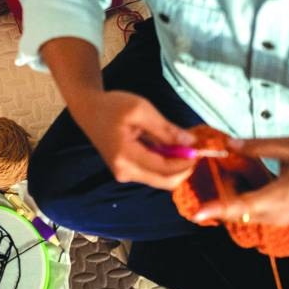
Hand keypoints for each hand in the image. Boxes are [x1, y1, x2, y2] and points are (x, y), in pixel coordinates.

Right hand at [71, 90, 197, 189]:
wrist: (89, 110)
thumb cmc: (113, 106)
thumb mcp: (141, 110)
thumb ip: (166, 129)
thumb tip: (190, 143)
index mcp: (126, 157)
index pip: (165, 170)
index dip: (186, 162)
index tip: (199, 148)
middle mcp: (125, 172)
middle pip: (165, 182)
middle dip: (183, 168)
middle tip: (193, 148)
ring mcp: (125, 174)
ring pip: (161, 179)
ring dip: (175, 165)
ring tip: (178, 143)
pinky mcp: (127, 171)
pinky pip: (153, 173)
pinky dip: (165, 163)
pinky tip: (166, 146)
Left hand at [192, 137, 288, 224]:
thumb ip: (258, 146)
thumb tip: (229, 144)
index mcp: (277, 198)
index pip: (240, 207)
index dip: (217, 209)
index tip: (197, 213)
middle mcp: (275, 215)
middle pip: (237, 211)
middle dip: (221, 193)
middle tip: (216, 169)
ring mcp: (279, 220)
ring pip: (245, 212)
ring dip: (234, 195)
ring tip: (233, 169)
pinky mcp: (282, 219)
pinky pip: (256, 212)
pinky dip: (246, 198)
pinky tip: (249, 177)